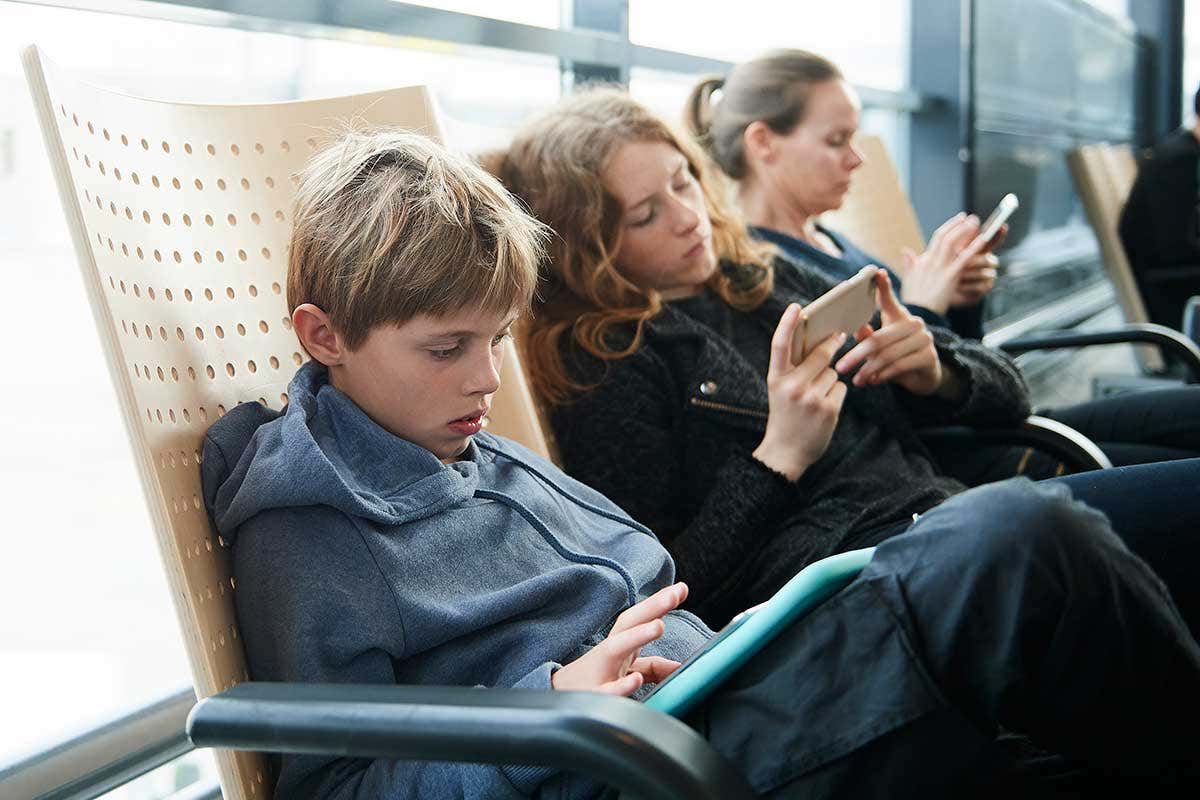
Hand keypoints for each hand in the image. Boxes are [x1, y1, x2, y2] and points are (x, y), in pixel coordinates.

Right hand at [552, 583, 686, 694]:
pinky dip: (621, 686)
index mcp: (619, 643)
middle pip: (629, 623)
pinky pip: (608, 690)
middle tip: (675, 594)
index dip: (659, 603)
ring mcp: (600, 671)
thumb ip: (654, 667)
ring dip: (637, 635)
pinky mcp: (594, 695)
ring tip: (659, 626)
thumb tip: (682, 666)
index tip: (682, 588)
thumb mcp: (626, 670)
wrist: (557, 698)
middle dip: (652, 606)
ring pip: (616, 649)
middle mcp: (610, 651)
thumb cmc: (596, 680)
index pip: (639, 617)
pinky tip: (636, 680)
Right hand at [752, 304, 847, 481]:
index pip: (779, 346)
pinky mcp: (828, 409)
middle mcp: (791, 386)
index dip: (787, 324)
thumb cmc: (785, 415)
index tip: (797, 307)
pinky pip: (840, 388)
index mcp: (775, 379)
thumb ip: (793, 369)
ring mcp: (810, 398)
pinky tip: (825, 407)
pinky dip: (836, 394)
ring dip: (829, 380)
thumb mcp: (780, 390)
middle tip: (839, 335)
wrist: (786, 452)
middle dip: (830, 346)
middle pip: (819, 355)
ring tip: (816, 398)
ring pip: (832, 372)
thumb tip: (818, 342)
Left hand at [836, 271, 943, 395]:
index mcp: (899, 316)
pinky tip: (873, 380)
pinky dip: (883, 375)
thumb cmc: (897, 356)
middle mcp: (914, 324)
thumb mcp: (881, 346)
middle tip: (840, 367)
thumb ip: (868, 337)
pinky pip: (900, 365)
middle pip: (880, 338)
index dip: (884, 286)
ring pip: (888, 354)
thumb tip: (855, 328)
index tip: (877, 273)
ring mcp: (924, 339)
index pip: (890, 300)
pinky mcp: (929, 356)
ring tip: (856, 380)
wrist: (924, 376)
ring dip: (869, 369)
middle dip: (857, 354)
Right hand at [898, 213, 992, 313]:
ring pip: (952, 243)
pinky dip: (973, 248)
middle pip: (945, 237)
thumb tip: (905, 251)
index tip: (959, 219)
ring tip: (976, 223)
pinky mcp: (949, 277)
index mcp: (924, 261)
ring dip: (964, 231)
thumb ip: (909, 264)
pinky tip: (983, 240)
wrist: (918, 313)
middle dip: (959, 225)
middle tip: (971, 218)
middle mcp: (931, 261)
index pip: (937, 237)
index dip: (950, 226)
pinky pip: (963, 259)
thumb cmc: (913, 300)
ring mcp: (940, 268)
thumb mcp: (909, 279)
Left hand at [950, 224, 1004, 306]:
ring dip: (969, 275)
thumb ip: (960, 239)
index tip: (1003, 225)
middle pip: (989, 259)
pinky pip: (982, 287)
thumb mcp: (949, 253)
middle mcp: (984, 262)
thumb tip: (969, 220)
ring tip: (956, 277)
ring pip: (986, 273)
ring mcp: (986, 276)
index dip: (999, 233)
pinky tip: (958, 287)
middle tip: (965, 264)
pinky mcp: (983, 289)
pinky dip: (968, 287)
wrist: (937, 294)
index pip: (991, 241)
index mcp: (976, 250)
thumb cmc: (943, 270)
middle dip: (975, 262)